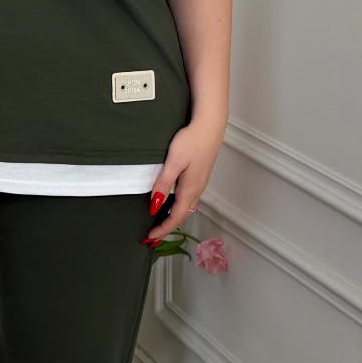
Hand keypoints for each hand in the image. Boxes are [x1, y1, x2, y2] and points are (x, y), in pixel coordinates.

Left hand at [141, 118, 224, 244]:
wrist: (210, 125)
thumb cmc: (193, 140)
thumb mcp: (174, 162)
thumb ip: (163, 184)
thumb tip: (155, 205)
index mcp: (190, 189)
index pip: (175, 217)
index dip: (163, 229)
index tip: (151, 237)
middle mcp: (197, 189)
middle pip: (181, 215)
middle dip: (167, 228)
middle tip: (154, 236)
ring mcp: (199, 183)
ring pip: (185, 207)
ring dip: (173, 218)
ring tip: (160, 223)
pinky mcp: (199, 175)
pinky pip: (188, 198)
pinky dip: (178, 207)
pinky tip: (171, 203)